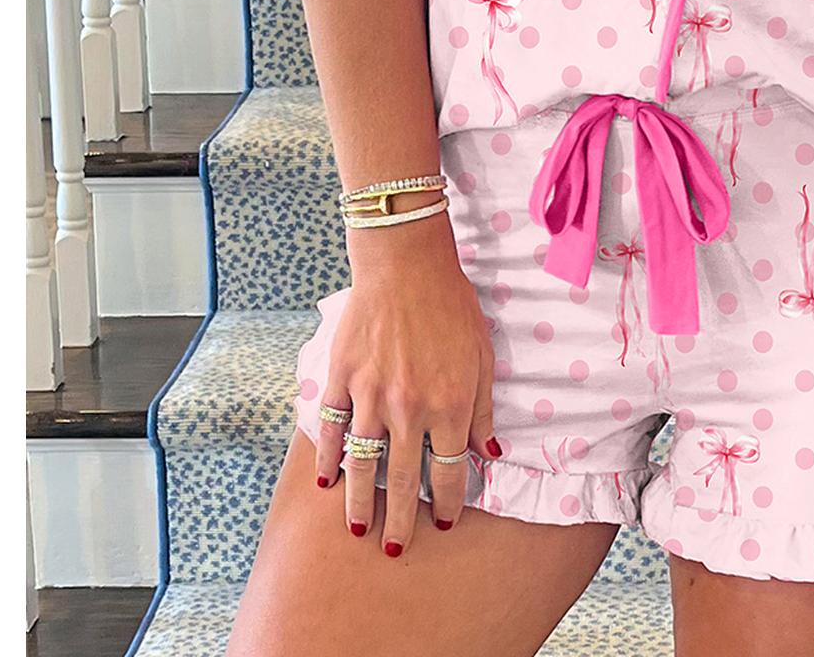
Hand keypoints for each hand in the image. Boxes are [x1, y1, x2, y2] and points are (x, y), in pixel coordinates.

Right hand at [314, 219, 500, 558]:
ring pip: (364, 465)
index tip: (445, 522)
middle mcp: (409, 411)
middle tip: (395, 549)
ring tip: (359, 529)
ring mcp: (370, 398)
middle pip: (403, 482)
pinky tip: (326, 480)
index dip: (449, 503)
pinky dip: (326, 458)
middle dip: (401, 521)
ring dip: (360, 502)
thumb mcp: (482, 356)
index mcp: (449, 406)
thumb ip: (482, 409)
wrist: (406, 265)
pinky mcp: (342, 380)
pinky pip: (330, 430)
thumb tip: (487, 454)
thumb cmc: (451, 306)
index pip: (450, 473)